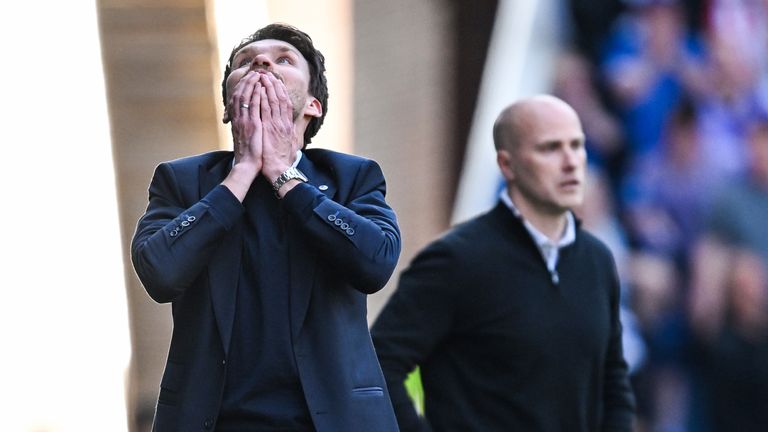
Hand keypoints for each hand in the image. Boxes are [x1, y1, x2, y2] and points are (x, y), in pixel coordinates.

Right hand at [222, 71, 263, 200]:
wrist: (248, 166)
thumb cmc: (249, 154)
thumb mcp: (246, 137)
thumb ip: (246, 126)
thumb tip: (249, 120)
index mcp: (237, 121)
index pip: (238, 99)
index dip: (243, 87)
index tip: (249, 79)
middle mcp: (239, 119)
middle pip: (241, 94)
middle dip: (247, 82)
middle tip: (254, 72)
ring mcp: (244, 121)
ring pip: (246, 97)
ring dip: (252, 84)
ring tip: (258, 75)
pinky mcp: (252, 125)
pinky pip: (254, 106)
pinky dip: (256, 95)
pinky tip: (260, 87)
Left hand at [258, 72, 297, 182]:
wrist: (280, 170)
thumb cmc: (282, 160)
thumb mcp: (290, 144)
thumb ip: (290, 134)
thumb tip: (291, 129)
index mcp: (288, 125)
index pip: (286, 103)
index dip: (281, 91)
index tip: (276, 82)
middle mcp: (284, 123)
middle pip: (280, 98)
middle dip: (274, 85)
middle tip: (268, 74)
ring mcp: (276, 124)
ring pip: (273, 101)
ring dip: (268, 87)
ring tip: (262, 77)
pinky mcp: (269, 128)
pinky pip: (265, 109)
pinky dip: (262, 98)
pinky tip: (258, 90)